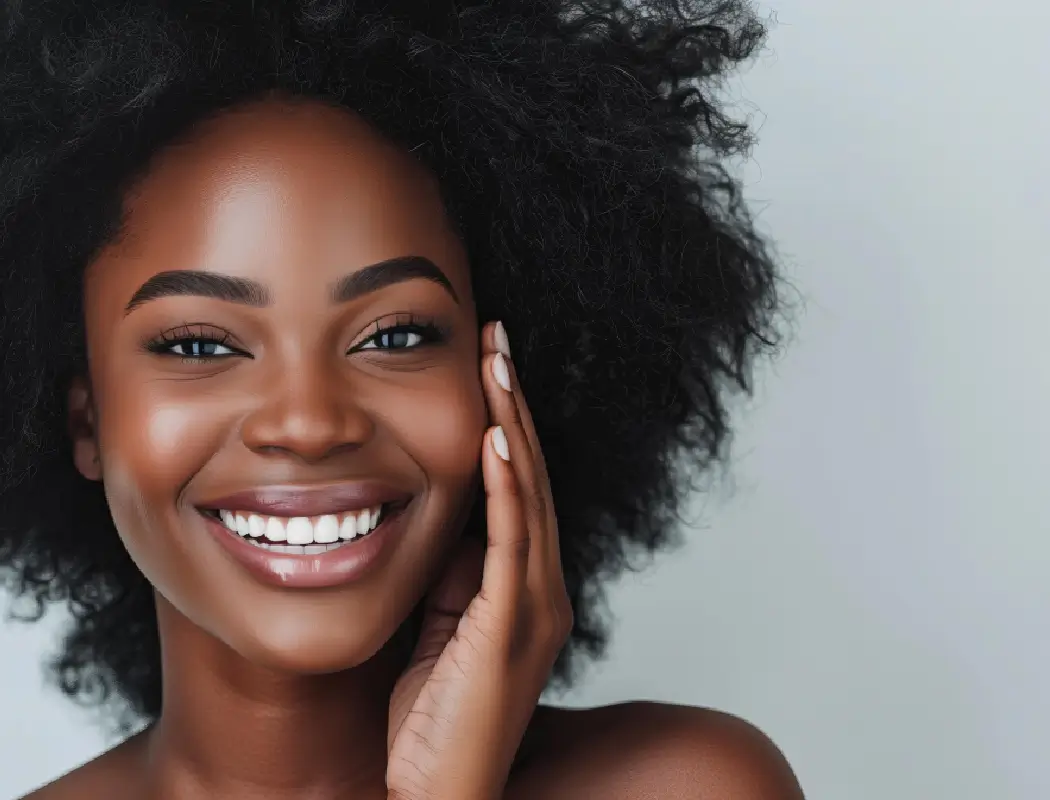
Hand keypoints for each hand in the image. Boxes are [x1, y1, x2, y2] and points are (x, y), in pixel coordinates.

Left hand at [385, 321, 572, 799]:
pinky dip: (507, 488)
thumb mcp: (436, 632)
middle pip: (532, 478)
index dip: (507, 424)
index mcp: (525, 589)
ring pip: (528, 497)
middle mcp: (543, 591)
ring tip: (498, 362)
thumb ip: (448, 577)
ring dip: (512, 426)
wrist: (437, 798)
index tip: (488, 366)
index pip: (520, 488)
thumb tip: (437, 515)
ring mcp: (535, 609)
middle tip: (497, 337)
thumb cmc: (429, 726)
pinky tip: (497, 438)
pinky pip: (510, 544)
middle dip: (513, 404)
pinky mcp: (512, 630)